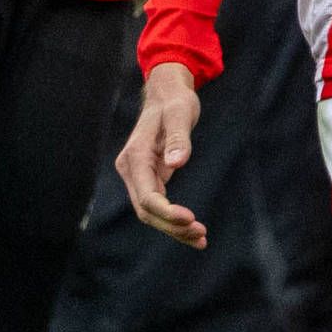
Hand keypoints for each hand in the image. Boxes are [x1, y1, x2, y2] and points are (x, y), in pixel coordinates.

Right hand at [116, 61, 209, 247]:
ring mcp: (137, 174)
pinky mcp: (148, 177)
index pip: (147, 196)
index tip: (191, 219)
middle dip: (172, 226)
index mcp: (135, 155)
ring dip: (173, 228)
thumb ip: (178, 138)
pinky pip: (157, 205)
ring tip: (201, 238)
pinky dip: (173, 219)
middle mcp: (131, 168)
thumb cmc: (174, 101)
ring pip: (150, 212)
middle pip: (146, 210)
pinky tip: (192, 230)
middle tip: (201, 234)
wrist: (166, 93)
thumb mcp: (180, 113)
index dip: (167, 213)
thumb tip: (177, 162)